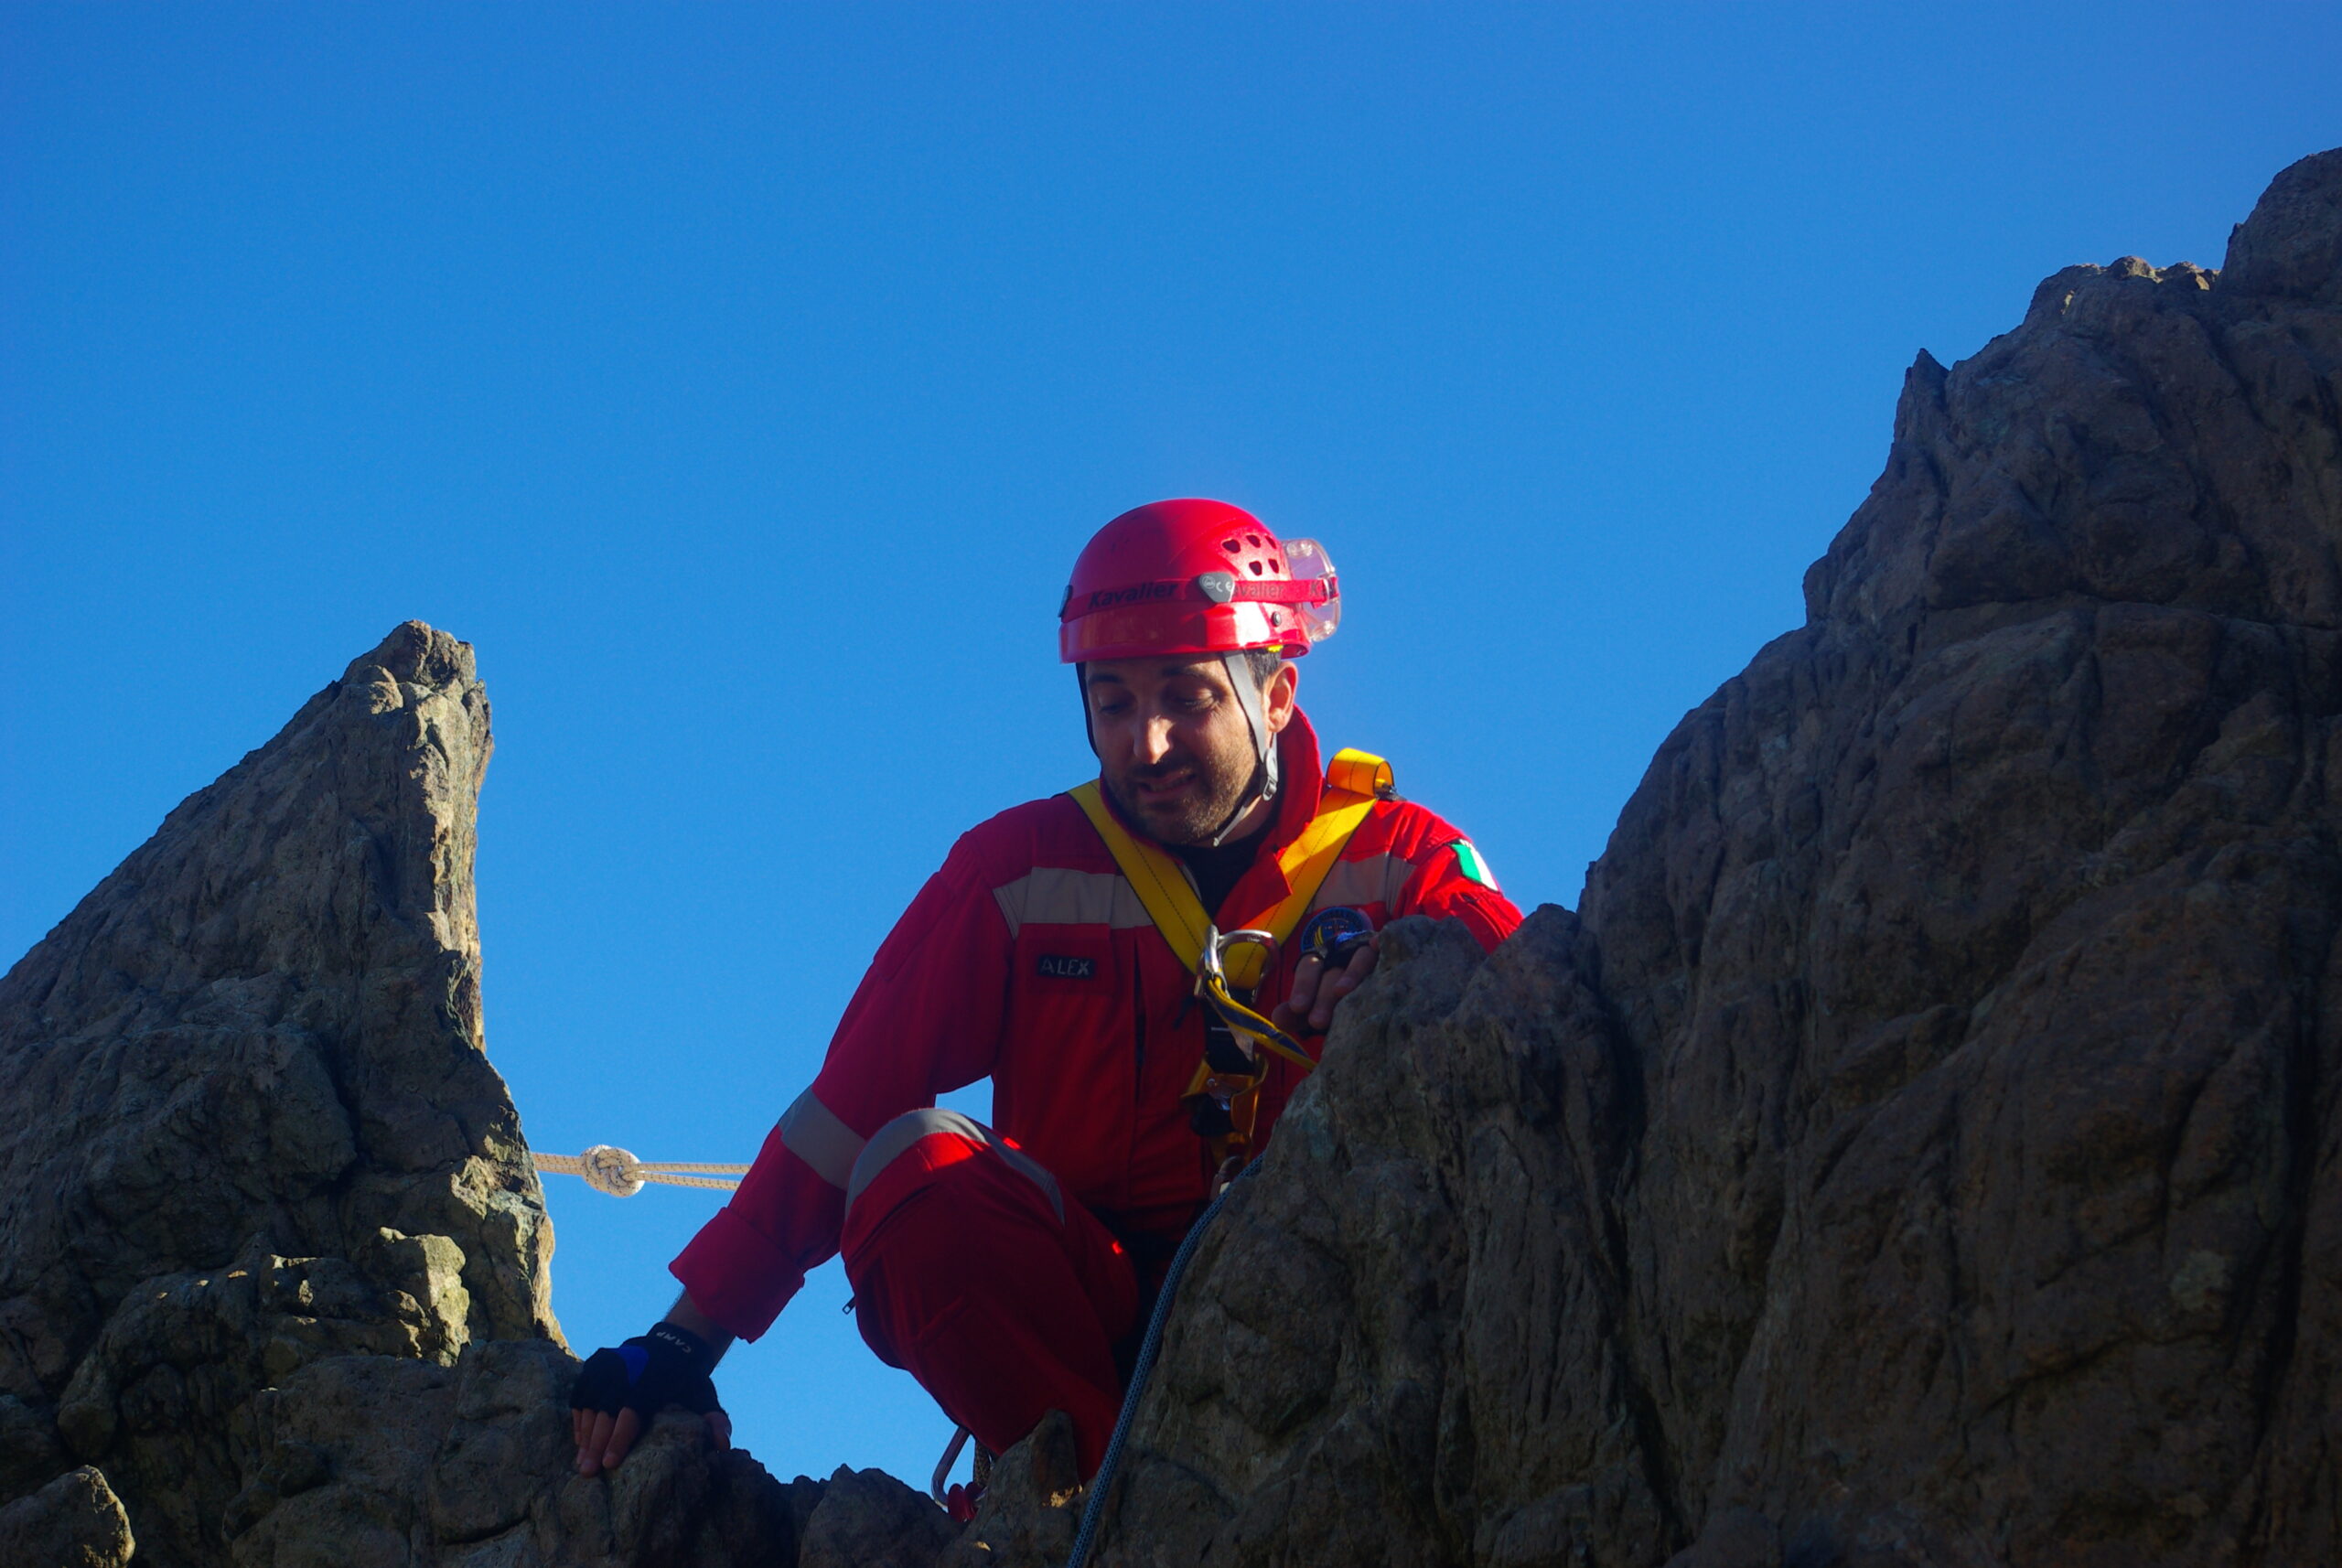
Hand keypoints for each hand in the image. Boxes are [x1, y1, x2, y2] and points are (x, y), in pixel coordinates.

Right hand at [570, 1321, 730, 1475]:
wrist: (668, 1347)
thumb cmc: (686, 1381)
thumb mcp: (704, 1397)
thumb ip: (716, 1421)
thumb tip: (724, 1446)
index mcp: (650, 1381)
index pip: (630, 1413)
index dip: (618, 1440)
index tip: (610, 1465)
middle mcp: (624, 1371)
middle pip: (605, 1413)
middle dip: (596, 1445)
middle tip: (588, 1473)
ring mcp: (605, 1367)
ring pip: (590, 1407)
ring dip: (585, 1437)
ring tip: (583, 1464)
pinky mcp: (592, 1367)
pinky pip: (580, 1398)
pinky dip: (580, 1420)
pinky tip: (581, 1442)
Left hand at [1269, 934, 1378, 1035]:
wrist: (1375, 990)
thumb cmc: (1339, 1002)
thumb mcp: (1317, 1008)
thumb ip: (1297, 1015)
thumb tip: (1276, 1019)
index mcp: (1321, 964)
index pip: (1308, 970)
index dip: (1302, 987)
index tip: (1297, 1008)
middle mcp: (1343, 954)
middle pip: (1332, 971)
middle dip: (1323, 996)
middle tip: (1317, 1022)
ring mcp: (1366, 951)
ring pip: (1359, 959)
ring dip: (1351, 974)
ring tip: (1342, 993)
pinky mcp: (1388, 951)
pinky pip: (1385, 945)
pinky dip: (1381, 943)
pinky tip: (1378, 946)